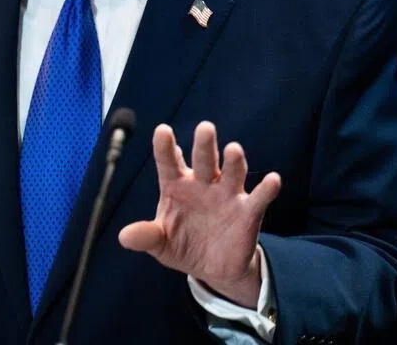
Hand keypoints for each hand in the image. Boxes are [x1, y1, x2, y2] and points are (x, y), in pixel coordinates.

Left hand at [118, 121, 280, 308]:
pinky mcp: (248, 212)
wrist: (213, 268)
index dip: (165, 147)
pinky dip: (267, 189)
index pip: (169, 162)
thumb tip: (124, 237)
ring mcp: (227, 195)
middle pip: (204, 160)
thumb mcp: (161, 244)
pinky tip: (272, 180)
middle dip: (205, 145)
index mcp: (177, 186)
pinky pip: (259, 198)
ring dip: (234, 161)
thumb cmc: (183, 245)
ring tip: (234, 149)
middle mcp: (203, 184)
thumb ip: (146, 237)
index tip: (162, 131)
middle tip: (205, 128)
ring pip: (232, 172)